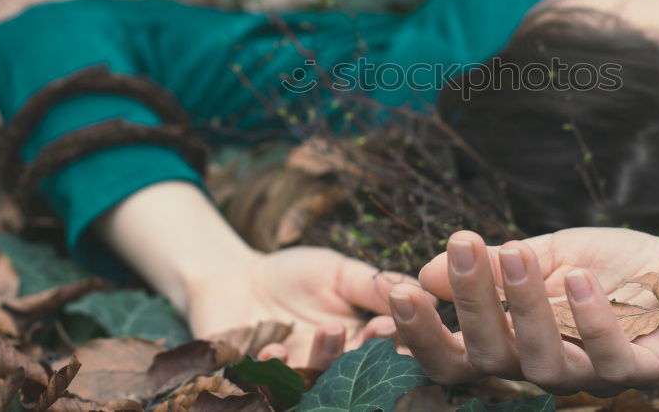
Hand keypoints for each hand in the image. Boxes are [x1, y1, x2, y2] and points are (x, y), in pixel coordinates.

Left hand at [186, 245, 414, 369]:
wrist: (234, 277)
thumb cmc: (293, 274)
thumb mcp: (339, 271)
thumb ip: (375, 285)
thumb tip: (424, 290)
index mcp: (359, 341)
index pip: (388, 348)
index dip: (398, 339)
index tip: (403, 320)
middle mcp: (333, 367)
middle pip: (359, 370)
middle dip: (371, 353)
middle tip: (375, 331)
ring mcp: (298, 377)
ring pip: (319, 381)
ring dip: (328, 359)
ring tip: (330, 330)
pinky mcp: (262, 381)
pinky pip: (272, 385)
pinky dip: (276, 370)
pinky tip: (276, 351)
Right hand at [388, 228, 658, 395]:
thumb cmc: (617, 267)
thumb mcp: (549, 253)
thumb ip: (496, 266)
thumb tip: (426, 269)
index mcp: (520, 345)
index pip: (459, 353)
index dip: (423, 332)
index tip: (394, 289)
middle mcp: (550, 370)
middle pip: (491, 359)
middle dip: (469, 306)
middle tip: (461, 246)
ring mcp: (597, 377)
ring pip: (544, 364)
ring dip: (524, 307)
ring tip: (515, 255)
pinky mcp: (647, 372)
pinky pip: (614, 360)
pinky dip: (594, 320)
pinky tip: (579, 278)